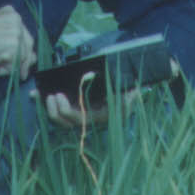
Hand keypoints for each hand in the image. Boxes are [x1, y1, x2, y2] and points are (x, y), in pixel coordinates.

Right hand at [0, 6, 34, 79]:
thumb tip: (33, 59)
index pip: (25, 36)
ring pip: (23, 57)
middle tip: (19, 74)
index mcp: (10, 13)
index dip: (22, 52)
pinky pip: (15, 64)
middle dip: (22, 61)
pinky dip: (4, 70)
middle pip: (28, 45)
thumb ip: (12, 45)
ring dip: (9, 66)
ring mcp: (16, 30)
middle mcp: (16, 18)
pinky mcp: (13, 43)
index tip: (18, 64)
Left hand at [38, 58, 181, 130]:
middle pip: (72, 122)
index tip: (60, 99)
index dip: (69, 113)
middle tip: (52, 96)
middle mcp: (100, 116)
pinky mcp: (81, 104)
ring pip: (65, 118)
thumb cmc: (139, 74)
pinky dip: (49, 101)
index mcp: (112, 112)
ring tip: (43, 95)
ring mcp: (89, 111)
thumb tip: (158, 77)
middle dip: (57, 112)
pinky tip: (35, 93)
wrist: (142, 73)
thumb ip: (150, 78)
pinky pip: (63, 107)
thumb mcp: (142, 76)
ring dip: (51, 109)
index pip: (86, 119)